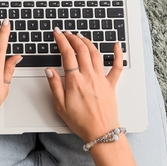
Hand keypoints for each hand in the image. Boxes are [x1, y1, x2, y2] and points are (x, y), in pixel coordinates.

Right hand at [44, 29, 141, 165]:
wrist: (100, 132)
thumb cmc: (81, 122)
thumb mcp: (60, 106)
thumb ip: (54, 86)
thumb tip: (49, 70)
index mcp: (75, 81)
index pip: (67, 54)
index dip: (61, 40)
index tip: (57, 34)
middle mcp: (89, 76)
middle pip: (81, 49)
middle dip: (72, 37)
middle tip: (66, 33)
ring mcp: (101, 79)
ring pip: (95, 53)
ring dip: (87, 42)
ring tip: (81, 36)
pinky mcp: (111, 84)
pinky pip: (117, 66)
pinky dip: (117, 54)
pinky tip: (116, 45)